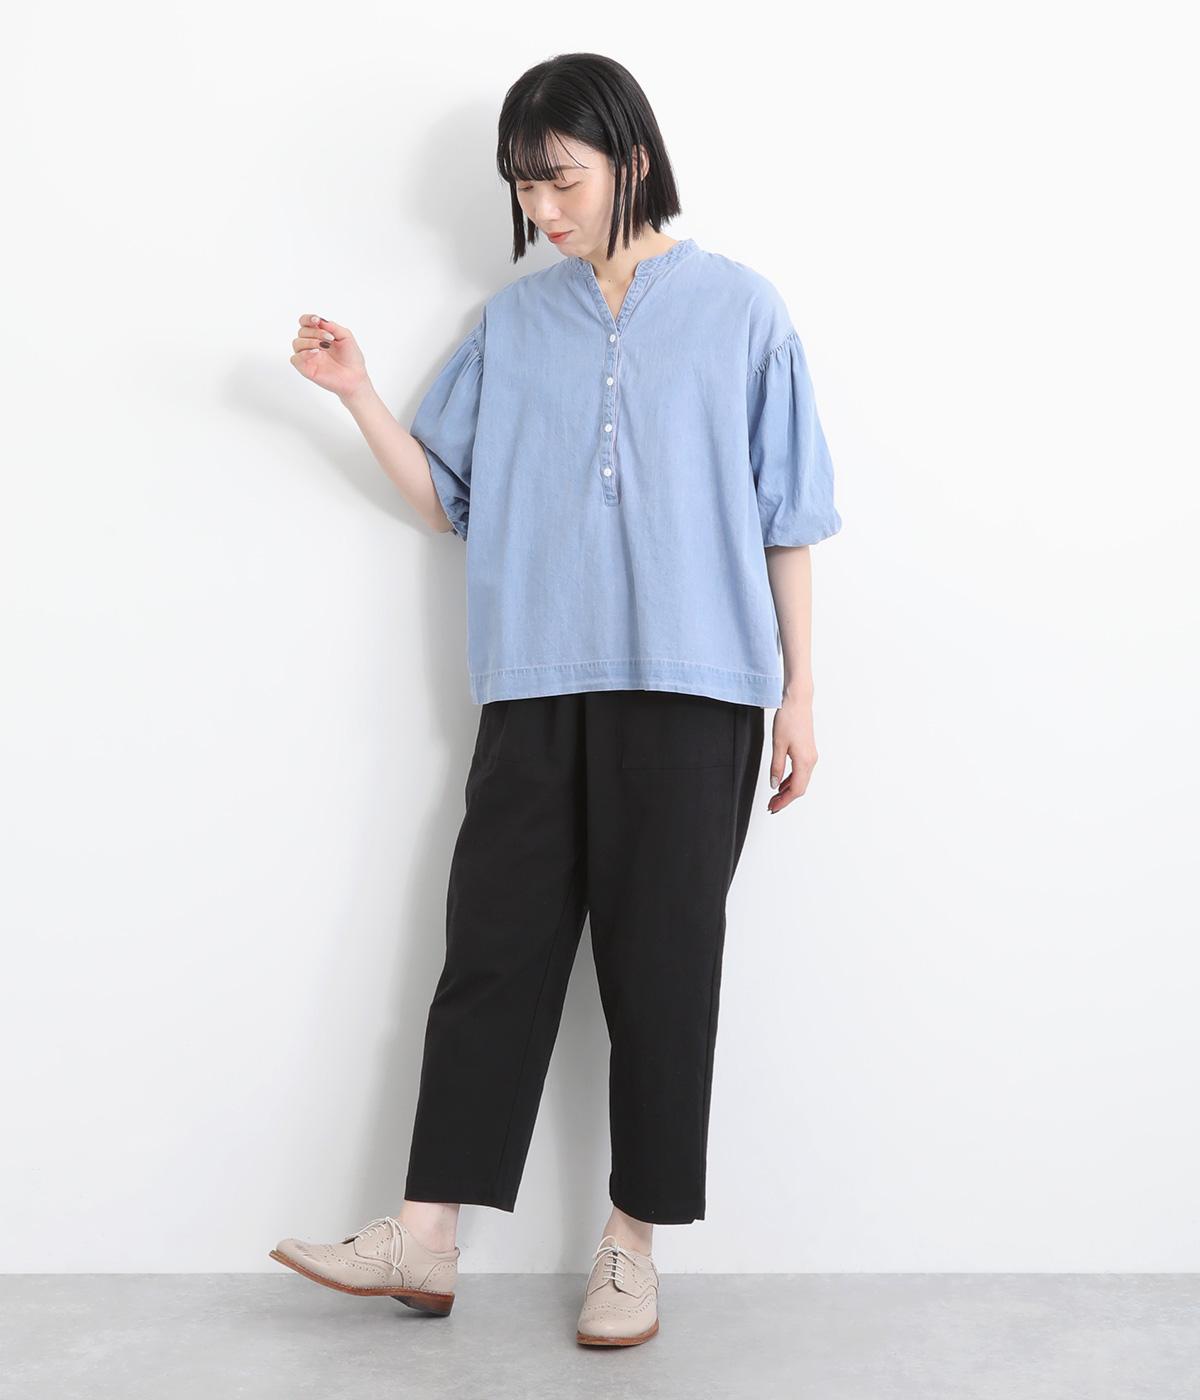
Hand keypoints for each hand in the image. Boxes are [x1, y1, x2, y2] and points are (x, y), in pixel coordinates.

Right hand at [290, 313, 369, 398]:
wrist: (355, 377)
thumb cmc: (351, 358)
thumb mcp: (346, 336)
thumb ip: (333, 326)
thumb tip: (320, 321)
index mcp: (319, 335)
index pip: (305, 323)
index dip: (308, 319)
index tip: (317, 320)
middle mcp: (311, 345)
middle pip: (301, 331)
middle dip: (315, 332)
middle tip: (329, 339)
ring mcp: (307, 357)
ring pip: (296, 343)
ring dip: (310, 341)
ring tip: (324, 346)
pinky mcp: (305, 368)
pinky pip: (294, 358)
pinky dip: (303, 354)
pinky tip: (316, 353)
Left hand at [767, 693, 817, 813]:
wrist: (798, 701)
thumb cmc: (788, 719)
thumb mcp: (777, 744)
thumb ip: (776, 766)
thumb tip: (774, 784)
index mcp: (804, 761)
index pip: (796, 790)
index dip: (784, 801)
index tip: (773, 807)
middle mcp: (811, 760)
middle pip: (800, 788)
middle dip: (786, 799)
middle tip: (772, 805)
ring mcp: (811, 756)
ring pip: (801, 780)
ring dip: (788, 790)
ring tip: (775, 797)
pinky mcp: (808, 751)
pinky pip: (801, 772)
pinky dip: (791, 780)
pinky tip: (782, 782)